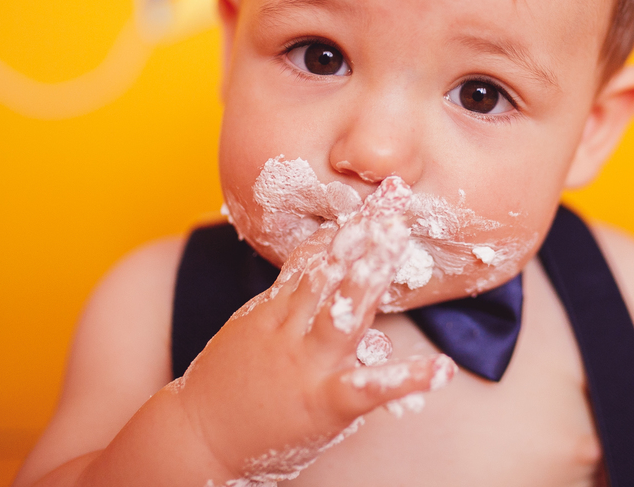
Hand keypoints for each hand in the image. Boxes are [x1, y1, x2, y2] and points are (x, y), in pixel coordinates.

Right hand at [175, 177, 456, 483]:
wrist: (193, 439)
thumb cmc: (227, 384)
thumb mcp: (251, 327)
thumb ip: (288, 298)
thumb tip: (320, 261)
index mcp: (276, 309)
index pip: (315, 257)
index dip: (347, 225)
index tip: (378, 195)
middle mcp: (292, 329)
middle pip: (330, 272)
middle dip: (363, 236)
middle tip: (394, 202)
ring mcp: (308, 365)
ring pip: (343, 315)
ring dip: (370, 277)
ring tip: (399, 244)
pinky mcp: (323, 403)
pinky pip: (368, 389)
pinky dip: (406, 380)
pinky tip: (440, 369)